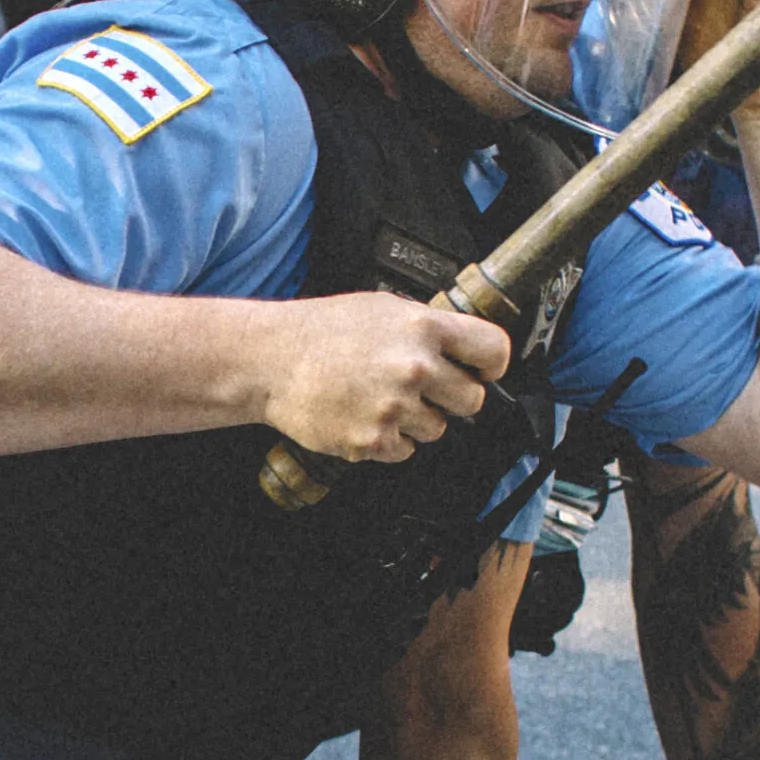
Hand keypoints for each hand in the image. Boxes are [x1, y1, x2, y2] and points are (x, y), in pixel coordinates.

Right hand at [260, 292, 510, 462]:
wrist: (266, 361)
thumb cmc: (319, 331)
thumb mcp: (380, 309)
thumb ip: (427, 328)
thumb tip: (466, 351)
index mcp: (422, 327)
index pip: (493, 350)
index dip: (491, 365)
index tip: (481, 371)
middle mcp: (414, 366)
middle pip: (472, 399)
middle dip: (450, 397)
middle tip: (417, 388)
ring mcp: (394, 406)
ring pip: (438, 429)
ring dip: (415, 420)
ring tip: (377, 399)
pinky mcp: (373, 440)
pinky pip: (405, 451)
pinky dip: (388, 440)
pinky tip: (361, 415)